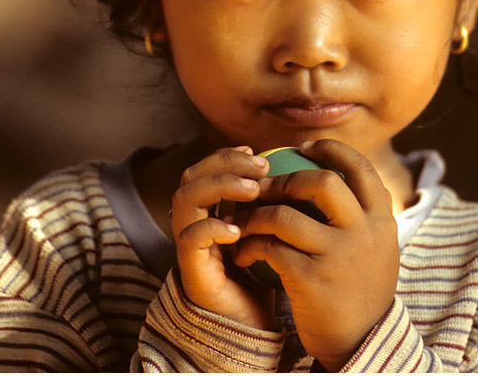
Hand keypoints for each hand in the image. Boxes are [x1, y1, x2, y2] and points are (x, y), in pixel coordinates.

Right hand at [170, 146, 274, 329]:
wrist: (255, 324)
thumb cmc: (264, 272)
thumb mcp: (269, 228)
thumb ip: (268, 200)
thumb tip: (292, 164)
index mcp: (209, 210)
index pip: (204, 168)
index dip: (226, 156)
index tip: (257, 154)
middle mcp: (193, 223)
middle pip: (190, 177)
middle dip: (224, 164)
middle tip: (260, 167)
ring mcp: (189, 247)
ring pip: (185, 200)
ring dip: (219, 187)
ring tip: (253, 190)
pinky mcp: (192, 272)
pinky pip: (189, 240)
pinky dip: (211, 228)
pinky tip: (237, 229)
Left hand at [232, 139, 399, 370]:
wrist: (361, 343)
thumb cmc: (361, 287)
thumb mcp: (377, 245)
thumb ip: (363, 211)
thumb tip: (336, 167)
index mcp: (381, 219)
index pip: (360, 167)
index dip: (331, 150)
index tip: (305, 148)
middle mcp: (364, 233)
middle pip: (322, 182)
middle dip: (286, 179)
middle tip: (266, 186)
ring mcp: (338, 256)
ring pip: (285, 215)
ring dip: (257, 214)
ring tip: (244, 220)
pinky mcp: (311, 280)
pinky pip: (270, 248)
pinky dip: (251, 245)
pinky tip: (243, 251)